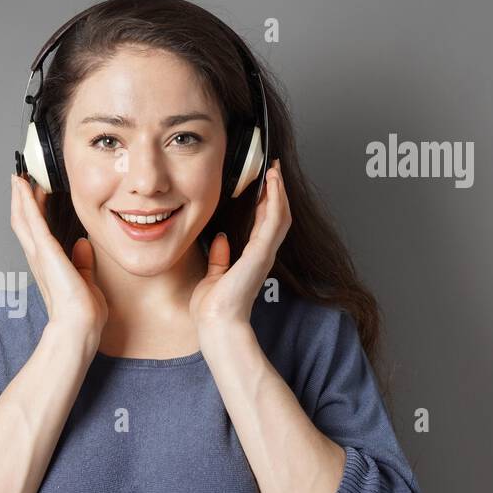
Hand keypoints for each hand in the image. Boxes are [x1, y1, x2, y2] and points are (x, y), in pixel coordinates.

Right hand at [10, 173, 107, 351]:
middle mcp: (38, 257)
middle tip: (20, 179)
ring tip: (19, 176)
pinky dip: (26, 201)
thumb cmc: (83, 312)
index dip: (32, 212)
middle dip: (21, 200)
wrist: (79, 326)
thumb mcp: (86, 281)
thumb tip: (83, 244)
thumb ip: (83, 263)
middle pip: (23, 222)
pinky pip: (32, 220)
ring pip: (23, 217)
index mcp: (48, 264)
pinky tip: (24, 186)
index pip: (36, 232)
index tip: (34, 194)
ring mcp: (39, 253)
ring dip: (20, 196)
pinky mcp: (45, 250)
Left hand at [189, 159, 290, 331]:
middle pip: (276, 216)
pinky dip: (275, 200)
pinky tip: (273, 184)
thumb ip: (219, 258)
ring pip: (279, 215)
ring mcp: (264, 253)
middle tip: (274, 169)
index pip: (263, 224)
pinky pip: (272, 221)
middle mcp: (262, 254)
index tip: (264, 182)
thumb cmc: (214, 308)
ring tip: (275, 170)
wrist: (216, 323)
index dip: (266, 202)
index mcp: (252, 258)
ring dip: (278, 191)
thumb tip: (221, 238)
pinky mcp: (261, 253)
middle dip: (276, 191)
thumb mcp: (214, 276)